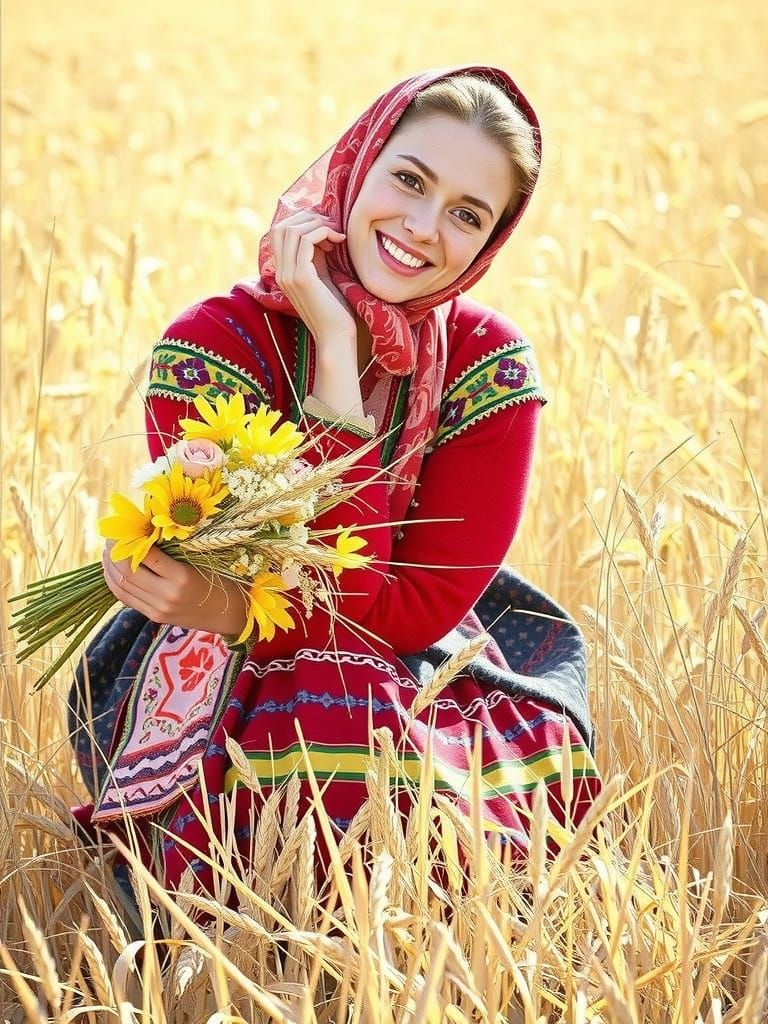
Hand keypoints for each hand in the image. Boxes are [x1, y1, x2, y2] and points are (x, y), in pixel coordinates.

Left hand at [102, 541, 247, 635]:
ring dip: (110, 567)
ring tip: (107, 552)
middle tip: (111, 538)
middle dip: (114, 552)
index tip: (125, 528)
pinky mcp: (155, 616)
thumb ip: (173, 549)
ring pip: (122, 586)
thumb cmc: (221, 579)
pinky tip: (111, 571)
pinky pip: (126, 599)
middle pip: (127, 572)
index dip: (130, 540)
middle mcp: (167, 595)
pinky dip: (114, 583)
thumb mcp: (202, 559)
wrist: (230, 613)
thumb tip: (145, 529)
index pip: (145, 555)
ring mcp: (159, 608)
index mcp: (181, 577)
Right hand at [272, 211, 356, 346]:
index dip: (302, 222)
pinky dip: (324, 232)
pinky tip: (339, 240)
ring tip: (337, 234)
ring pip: (292, 230)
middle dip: (308, 218)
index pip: (279, 233)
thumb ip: (316, 256)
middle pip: (281, 227)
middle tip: (332, 227)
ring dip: (318, 224)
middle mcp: (281, 273)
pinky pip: (306, 240)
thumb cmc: (335, 310)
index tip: (326, 230)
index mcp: (283, 273)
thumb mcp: (323, 276)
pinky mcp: (301, 277)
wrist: (336, 337)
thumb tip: (320, 231)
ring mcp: (288, 275)